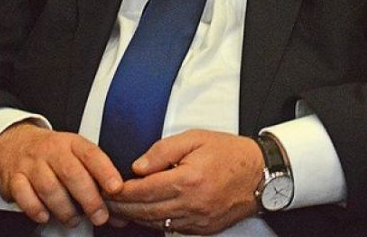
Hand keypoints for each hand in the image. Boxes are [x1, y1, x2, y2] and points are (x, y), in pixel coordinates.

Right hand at [0, 122, 122, 227]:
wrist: (15, 144)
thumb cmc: (53, 155)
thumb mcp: (75, 156)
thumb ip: (96, 180)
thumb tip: (120, 214)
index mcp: (72, 143)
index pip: (91, 154)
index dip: (105, 171)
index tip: (116, 188)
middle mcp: (52, 151)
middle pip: (72, 173)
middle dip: (89, 198)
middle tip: (100, 216)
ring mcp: (32, 164)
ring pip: (49, 187)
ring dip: (64, 208)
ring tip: (74, 219)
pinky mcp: (14, 179)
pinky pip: (23, 195)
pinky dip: (36, 209)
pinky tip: (46, 216)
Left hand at [107, 130, 261, 234]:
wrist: (261, 174)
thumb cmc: (230, 153)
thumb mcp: (195, 139)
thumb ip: (163, 150)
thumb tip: (138, 167)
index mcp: (188, 180)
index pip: (144, 190)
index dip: (121, 192)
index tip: (108, 188)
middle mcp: (192, 204)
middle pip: (145, 211)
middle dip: (121, 208)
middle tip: (105, 201)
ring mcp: (198, 220)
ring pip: (155, 223)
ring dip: (134, 218)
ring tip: (119, 209)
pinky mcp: (203, 229)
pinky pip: (171, 229)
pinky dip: (154, 222)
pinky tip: (144, 214)